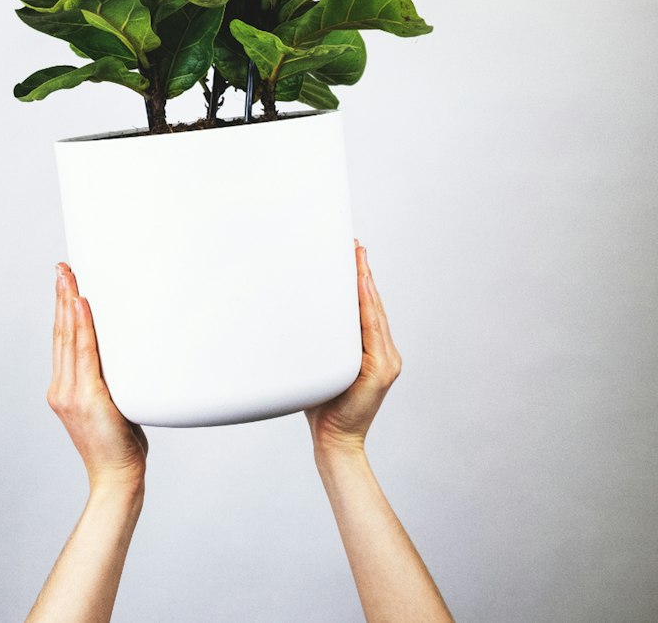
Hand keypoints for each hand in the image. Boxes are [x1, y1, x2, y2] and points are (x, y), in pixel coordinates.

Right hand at [47, 262, 148, 493]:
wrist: (117, 478)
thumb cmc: (119, 444)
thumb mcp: (111, 403)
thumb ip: (109, 378)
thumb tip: (126, 352)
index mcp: (64, 390)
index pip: (62, 341)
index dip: (61, 310)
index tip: (63, 282)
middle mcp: (62, 389)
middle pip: (61, 332)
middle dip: (62, 296)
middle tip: (63, 267)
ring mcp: (72, 393)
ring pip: (70, 337)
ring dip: (70, 302)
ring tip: (70, 276)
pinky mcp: (88, 397)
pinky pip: (85, 352)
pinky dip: (83, 325)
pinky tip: (82, 304)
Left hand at [305, 241, 401, 459]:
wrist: (333, 438)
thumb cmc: (321, 402)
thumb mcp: (322, 363)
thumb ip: (322, 340)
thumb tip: (296, 310)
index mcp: (372, 352)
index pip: (368, 309)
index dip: (362, 280)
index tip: (353, 253)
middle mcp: (386, 353)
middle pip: (374, 305)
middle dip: (364, 273)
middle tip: (354, 245)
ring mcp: (387, 361)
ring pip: (375, 312)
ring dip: (365, 282)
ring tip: (357, 257)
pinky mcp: (382, 369)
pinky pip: (373, 329)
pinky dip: (367, 305)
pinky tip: (361, 286)